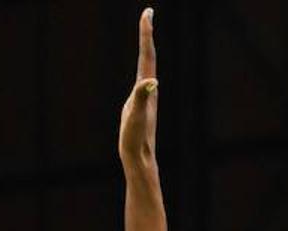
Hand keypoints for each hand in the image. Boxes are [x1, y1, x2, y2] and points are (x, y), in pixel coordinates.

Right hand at [118, 8, 158, 169]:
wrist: (139, 160)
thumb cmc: (136, 140)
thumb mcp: (135, 117)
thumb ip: (141, 98)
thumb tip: (151, 81)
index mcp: (147, 88)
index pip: (147, 55)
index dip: (146, 34)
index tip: (147, 13)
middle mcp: (148, 90)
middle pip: (148, 56)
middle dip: (146, 35)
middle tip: (147, 14)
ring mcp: (142, 99)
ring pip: (145, 68)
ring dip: (145, 49)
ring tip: (146, 32)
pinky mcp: (137, 108)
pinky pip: (139, 82)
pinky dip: (139, 69)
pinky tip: (141, 75)